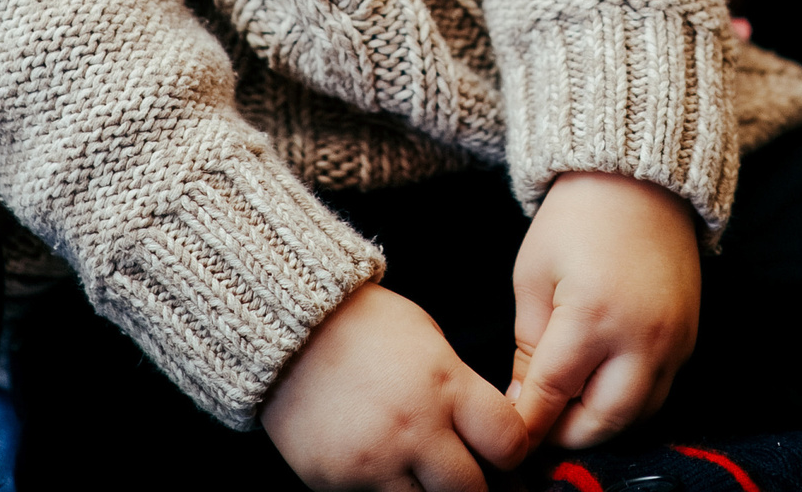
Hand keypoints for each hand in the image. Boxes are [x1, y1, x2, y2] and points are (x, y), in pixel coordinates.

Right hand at [261, 282, 527, 491]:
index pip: (508, 444)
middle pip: (472, 489)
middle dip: (481, 486)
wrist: (287, 332)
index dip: (514, 453)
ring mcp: (373, 462)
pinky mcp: (335, 483)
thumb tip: (487, 437)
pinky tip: (392, 474)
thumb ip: (461, 391)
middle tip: (480, 480)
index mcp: (445, 385)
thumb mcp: (431, 342)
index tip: (504, 453)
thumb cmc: (365, 327)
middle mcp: (413, 429)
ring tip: (434, 478)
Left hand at [508, 172, 702, 449]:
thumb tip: (522, 403)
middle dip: (568, 432)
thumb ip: (528, 348)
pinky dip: (629, 397)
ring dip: (601, 419)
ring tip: (568, 399)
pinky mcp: (689, 336)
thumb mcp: (533, 278)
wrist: (639, 178)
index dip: (527, 425)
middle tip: (540, 421)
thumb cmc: (576, 219)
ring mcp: (674, 340)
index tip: (508, 437)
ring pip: (639, 414)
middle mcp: (642, 337)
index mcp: (593, 317)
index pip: (553, 397)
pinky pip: (659, 389)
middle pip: (605, 421)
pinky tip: (600, 377)